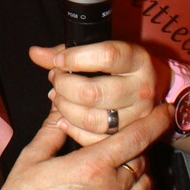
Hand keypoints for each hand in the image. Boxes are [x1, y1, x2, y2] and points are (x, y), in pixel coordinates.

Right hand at [0, 103, 172, 189]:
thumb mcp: (33, 157)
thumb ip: (52, 129)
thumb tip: (61, 109)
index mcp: (93, 166)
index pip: (136, 138)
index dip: (155, 121)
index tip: (166, 111)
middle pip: (143, 161)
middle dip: (138, 147)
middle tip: (125, 141)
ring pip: (147, 187)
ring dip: (140, 173)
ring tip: (123, 167)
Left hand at [30, 41, 170, 146]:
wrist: (154, 86)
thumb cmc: (120, 65)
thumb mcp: (101, 50)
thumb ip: (68, 52)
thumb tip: (36, 53)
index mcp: (138, 60)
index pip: (106, 56)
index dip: (76, 58)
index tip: (59, 60)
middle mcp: (141, 89)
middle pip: (93, 92)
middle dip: (65, 86)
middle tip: (56, 81)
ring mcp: (138, 116)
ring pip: (92, 119)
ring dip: (66, 109)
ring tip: (57, 98)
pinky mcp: (129, 136)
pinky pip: (95, 139)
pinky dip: (73, 129)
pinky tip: (63, 118)